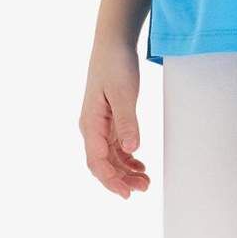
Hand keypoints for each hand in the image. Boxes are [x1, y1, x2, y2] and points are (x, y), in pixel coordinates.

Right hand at [79, 40, 150, 197]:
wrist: (113, 44)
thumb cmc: (115, 65)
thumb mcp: (124, 93)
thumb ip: (127, 122)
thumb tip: (132, 148)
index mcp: (91, 123)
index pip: (97, 161)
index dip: (111, 180)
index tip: (126, 193)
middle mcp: (92, 128)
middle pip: (102, 164)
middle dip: (120, 180)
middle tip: (143, 188)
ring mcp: (100, 125)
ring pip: (110, 158)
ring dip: (125, 171)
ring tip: (145, 181)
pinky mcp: (109, 121)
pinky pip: (115, 147)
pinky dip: (127, 158)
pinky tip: (140, 165)